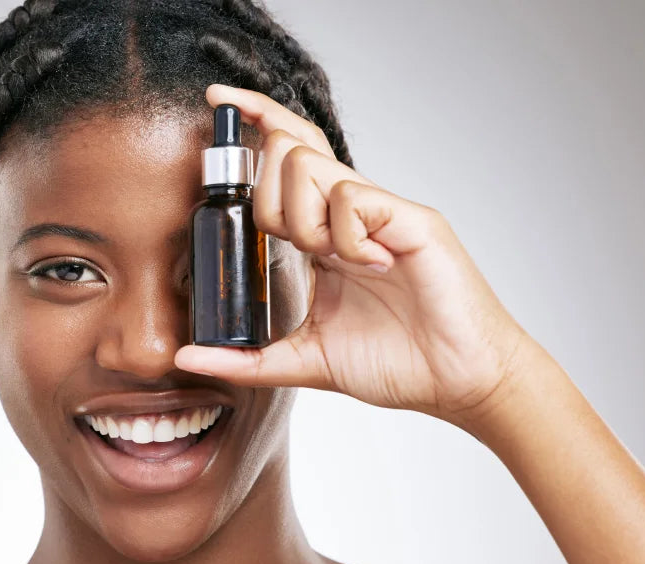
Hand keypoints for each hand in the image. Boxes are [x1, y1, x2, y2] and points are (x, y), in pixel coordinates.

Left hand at [174, 83, 531, 424]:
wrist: (457, 383)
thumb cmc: (398, 363)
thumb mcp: (306, 360)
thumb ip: (248, 357)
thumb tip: (187, 358)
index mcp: (328, 234)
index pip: (285, 158)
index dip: (254, 123)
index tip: (218, 100)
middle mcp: (352, 213)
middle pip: (288, 152)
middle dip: (270, 199)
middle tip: (301, 249)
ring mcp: (382, 212)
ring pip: (310, 166)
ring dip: (304, 220)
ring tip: (337, 261)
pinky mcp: (411, 220)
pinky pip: (353, 198)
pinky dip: (345, 236)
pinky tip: (370, 265)